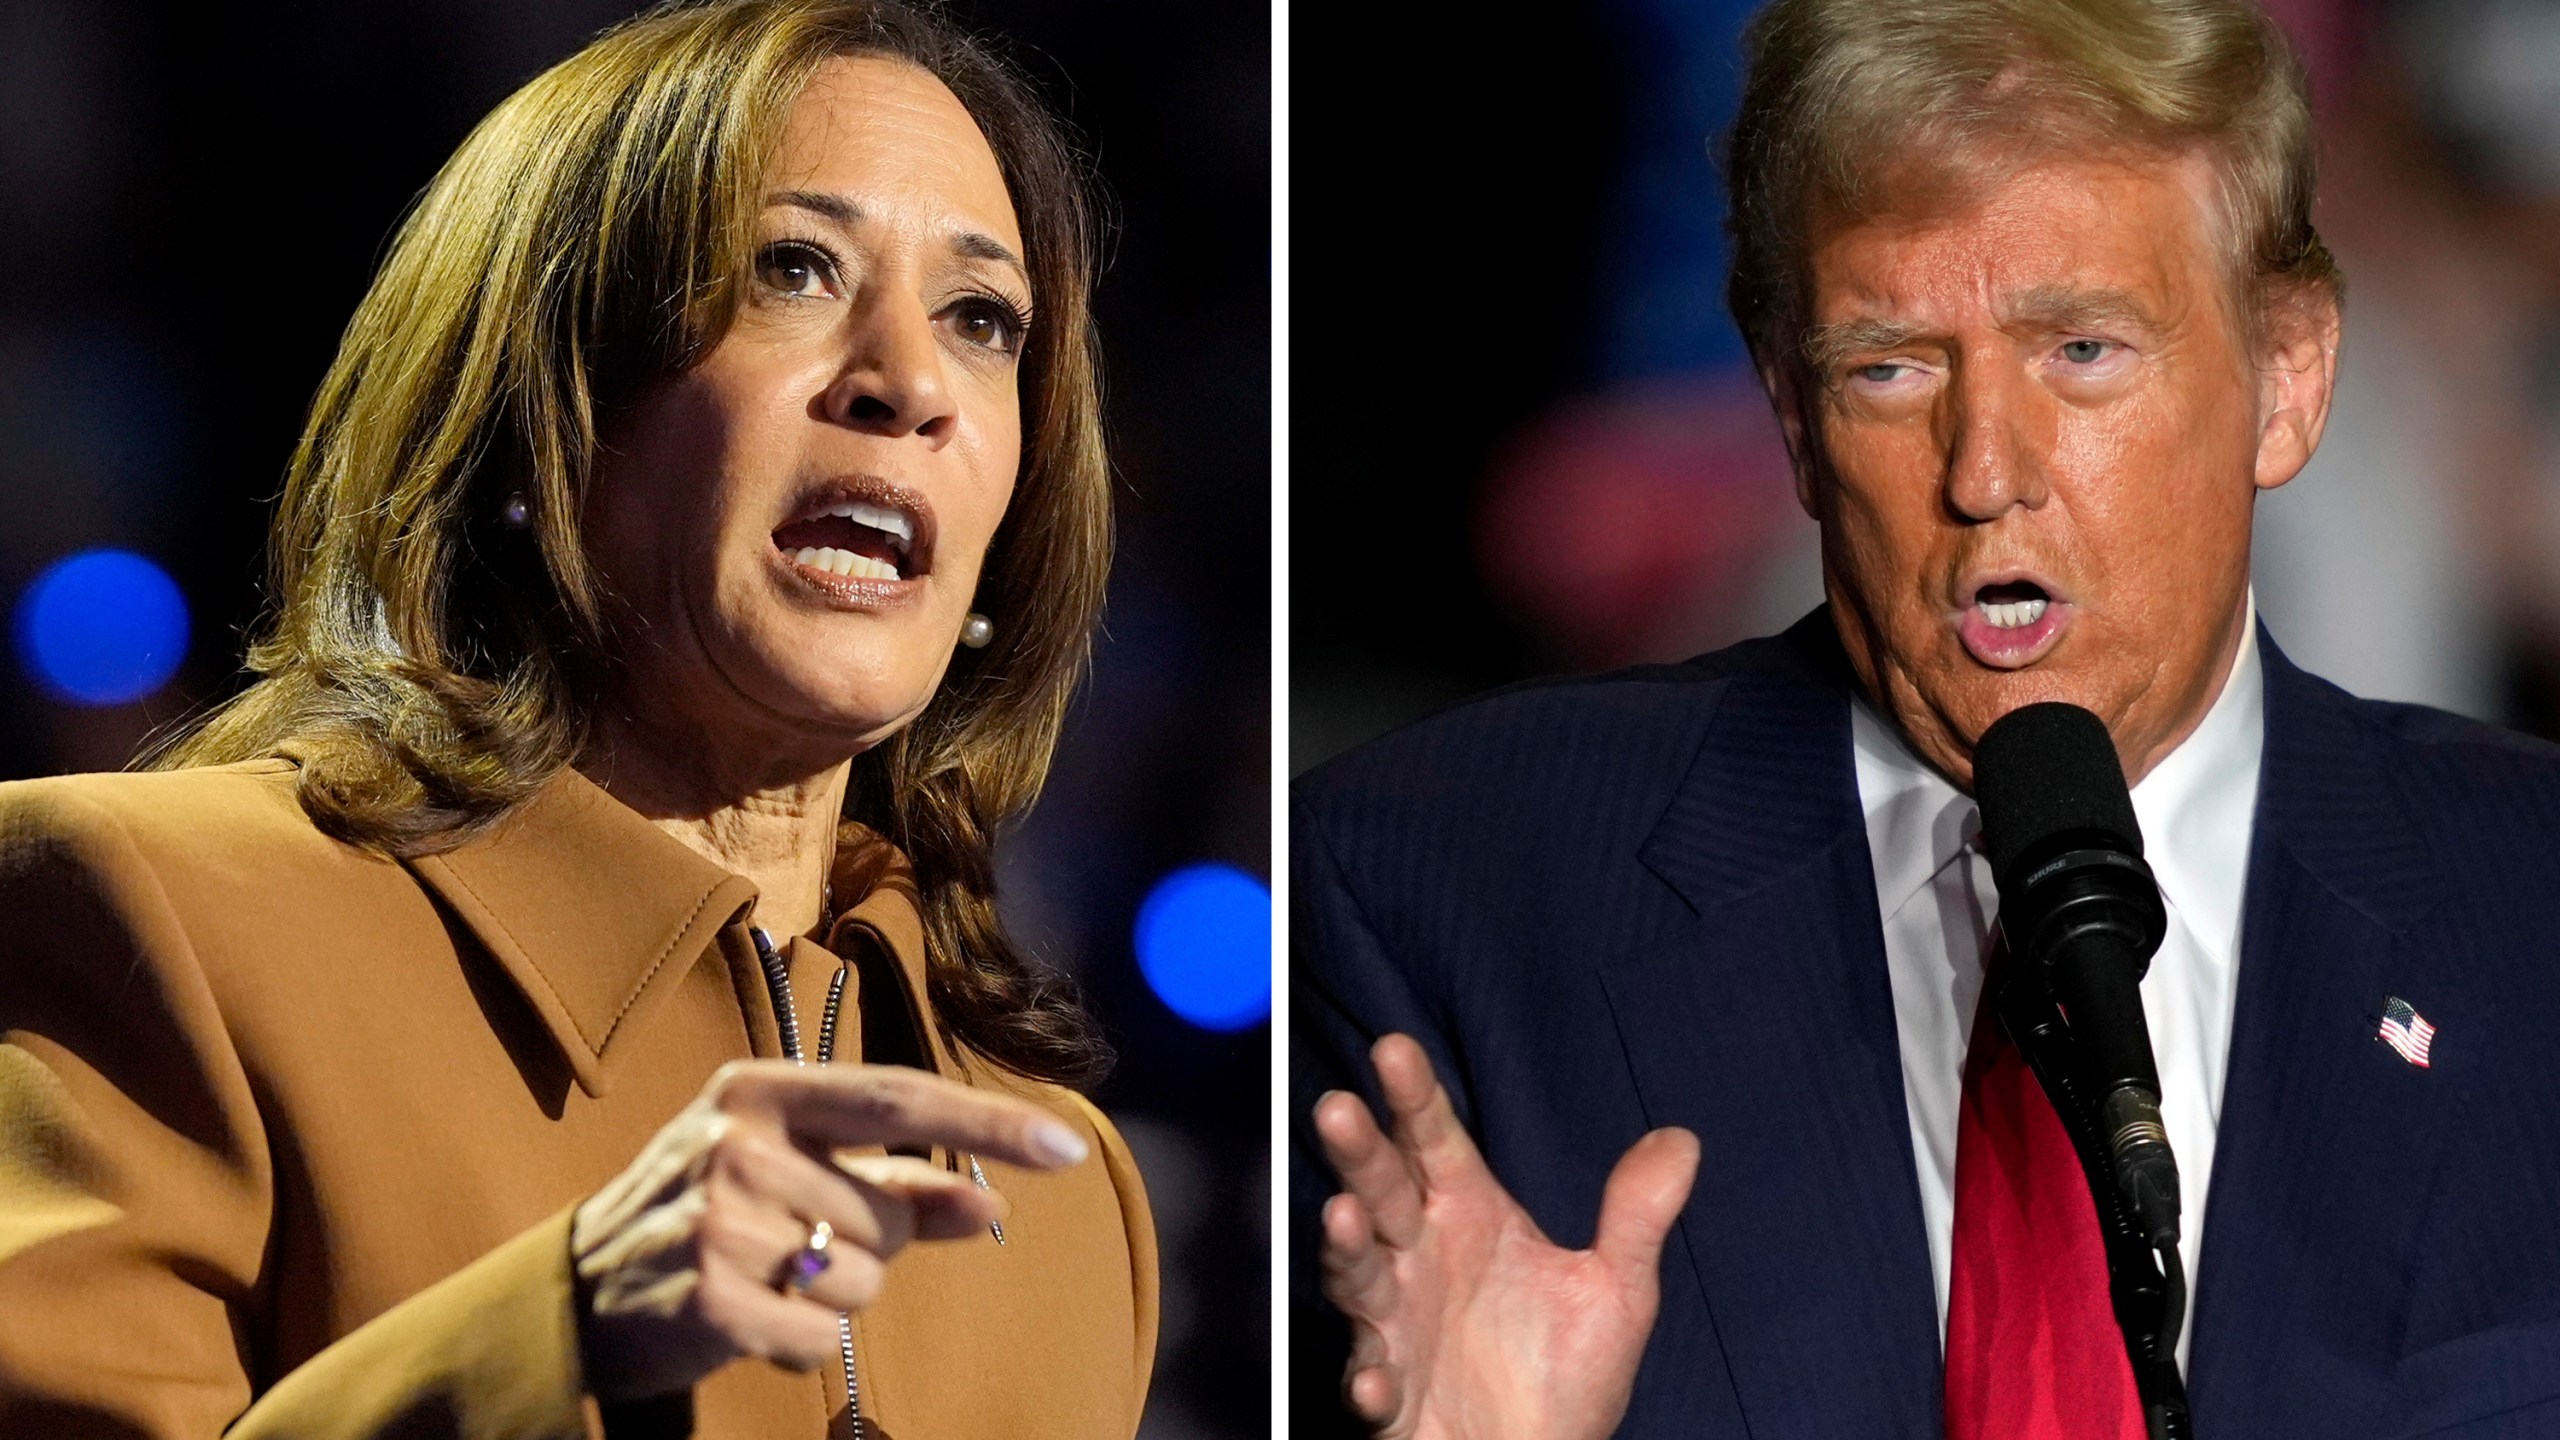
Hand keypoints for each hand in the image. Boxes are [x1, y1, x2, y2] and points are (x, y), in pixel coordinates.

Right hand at [571, 1059, 1088, 1400]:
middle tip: (787, 1244)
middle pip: (886, 1212)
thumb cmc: (708, 1213)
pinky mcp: (711, 1298)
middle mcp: (738, 1142)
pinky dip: (800, 1343)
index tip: (1067, 1150)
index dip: (991, 1125)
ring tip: (762, 1279)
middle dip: (862, 1243)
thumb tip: (988, 1204)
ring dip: (830, 1297)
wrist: (578, 1289)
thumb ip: (898, 1184)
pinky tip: (750, 1321)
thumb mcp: (791, 1172)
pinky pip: (822, 1336)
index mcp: (761, 1091)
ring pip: (862, 1279)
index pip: (900, 1099)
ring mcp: (719, 1220)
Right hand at [1313, 1034, 1698, 1439]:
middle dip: (1359, 1151)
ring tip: (1343, 1218)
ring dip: (1346, 1249)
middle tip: (1338, 1107)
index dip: (1415, 1098)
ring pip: (1360, 1275)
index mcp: (1468, 1219)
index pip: (1436, 1143)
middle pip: (1381, 1190)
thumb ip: (1636, 1216)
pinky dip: (1370, 1380)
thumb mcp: (1616, 1293)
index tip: (1395, 1049)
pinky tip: (1378, 1379)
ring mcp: (1396, 1325)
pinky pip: (1373, 1383)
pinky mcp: (1388, 1394)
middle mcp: (1420, 1259)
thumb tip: (1681, 1139)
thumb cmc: (1563, 1377)